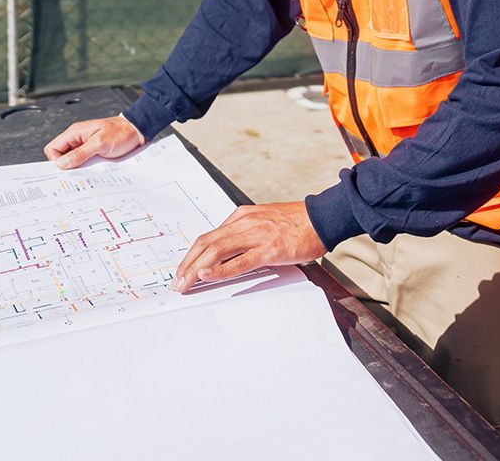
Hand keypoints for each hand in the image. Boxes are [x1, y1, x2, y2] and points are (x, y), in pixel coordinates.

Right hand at [43, 115, 143, 168]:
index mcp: (75, 133)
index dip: (56, 160)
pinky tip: (93, 170)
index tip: (67, 169)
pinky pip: (83, 161)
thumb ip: (80, 153)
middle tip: (76, 174)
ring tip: (87, 171)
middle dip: (66, 166)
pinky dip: (85, 167)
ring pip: (72, 160)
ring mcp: (84, 145)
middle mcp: (77, 139)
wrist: (137, 130)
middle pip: (60, 156)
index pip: (52, 149)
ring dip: (77, 167)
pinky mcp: (92, 151)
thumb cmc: (121, 132)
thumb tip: (61, 163)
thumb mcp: (100, 143)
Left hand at [170, 202, 325, 292]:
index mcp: (243, 215)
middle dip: (187, 264)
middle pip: (207, 243)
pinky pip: (239, 261)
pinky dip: (219, 270)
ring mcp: (257, 235)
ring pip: (217, 251)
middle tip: (176, 283)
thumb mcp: (265, 221)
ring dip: (196, 270)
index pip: (209, 236)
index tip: (182, 271)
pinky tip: (206, 277)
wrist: (322, 217)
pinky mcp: (269, 249)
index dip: (191, 255)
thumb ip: (246, 233)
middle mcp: (246, 222)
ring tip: (184, 285)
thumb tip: (228, 254)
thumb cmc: (297, 222)